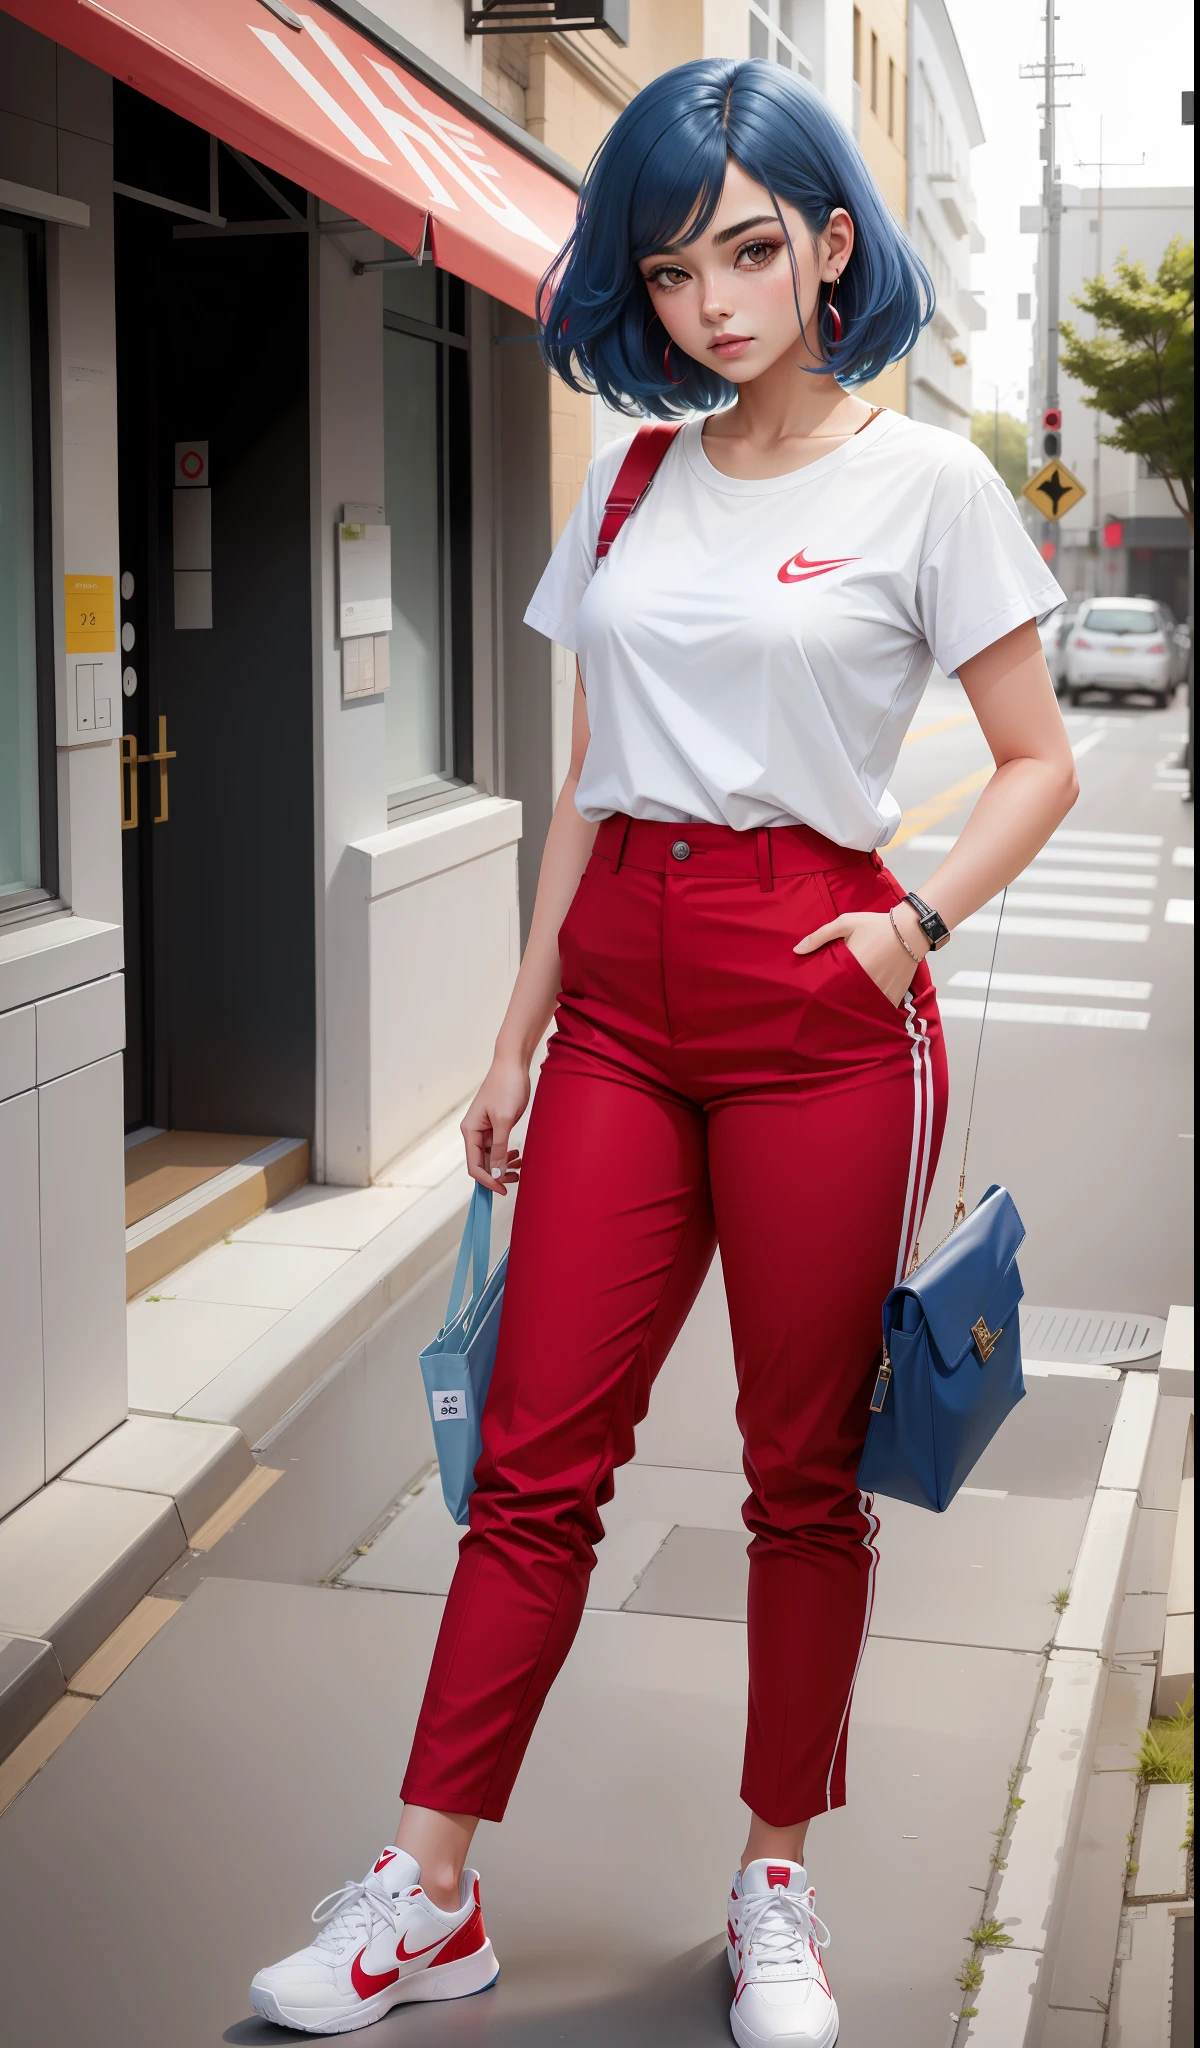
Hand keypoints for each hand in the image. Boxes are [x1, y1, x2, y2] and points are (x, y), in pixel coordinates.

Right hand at [461, 1055, 530, 1193]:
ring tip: (521, 1167)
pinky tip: (519, 1157)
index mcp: (470, 1131)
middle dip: (498, 1174)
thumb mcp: (503, 1120)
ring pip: (492, 1157)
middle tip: (517, 1178)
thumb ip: (500, 1148)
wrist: (513, 1065)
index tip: (503, 1189)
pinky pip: (499, 1147)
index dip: (488, 1180)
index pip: (475, 1165)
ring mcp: (485, 1129)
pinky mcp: (497, 1125)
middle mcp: (474, 1132)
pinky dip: (508, 1154)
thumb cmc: (506, 1087)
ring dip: (504, 1165)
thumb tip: (497, 1172)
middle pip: (483, 1164)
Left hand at [794, 904, 929, 1006]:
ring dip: (856, 1006)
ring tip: (848, 1005)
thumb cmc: (876, 925)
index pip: (831, 989)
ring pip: (864, 1007)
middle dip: (838, 1002)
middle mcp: (868, 982)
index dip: (823, 994)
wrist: (911, 929)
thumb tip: (797, 950)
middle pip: (847, 1001)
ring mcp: (883, 991)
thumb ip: (820, 936)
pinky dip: (874, 1007)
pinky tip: (867, 1004)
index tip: (817, 996)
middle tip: (830, 1003)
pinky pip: (881, 1007)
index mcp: (853, 966)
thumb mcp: (845, 923)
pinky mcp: (896, 994)